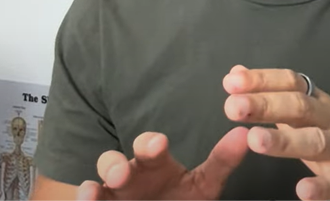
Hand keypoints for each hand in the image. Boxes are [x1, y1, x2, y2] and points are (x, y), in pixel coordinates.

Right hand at [75, 126, 249, 200]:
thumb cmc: (180, 199)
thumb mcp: (204, 185)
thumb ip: (222, 162)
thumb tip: (245, 134)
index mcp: (154, 165)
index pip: (149, 148)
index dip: (151, 144)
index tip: (160, 144)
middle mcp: (128, 176)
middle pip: (116, 163)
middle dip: (115, 165)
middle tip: (120, 173)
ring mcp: (111, 194)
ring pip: (97, 184)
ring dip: (97, 185)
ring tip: (96, 190)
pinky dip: (84, 198)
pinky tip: (86, 197)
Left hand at [222, 65, 329, 200]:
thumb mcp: (309, 115)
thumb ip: (273, 97)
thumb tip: (235, 73)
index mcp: (320, 103)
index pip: (292, 82)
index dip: (263, 80)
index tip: (231, 82)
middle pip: (301, 107)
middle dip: (267, 105)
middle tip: (234, 107)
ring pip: (317, 142)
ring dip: (286, 141)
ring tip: (256, 140)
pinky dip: (322, 187)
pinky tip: (303, 191)